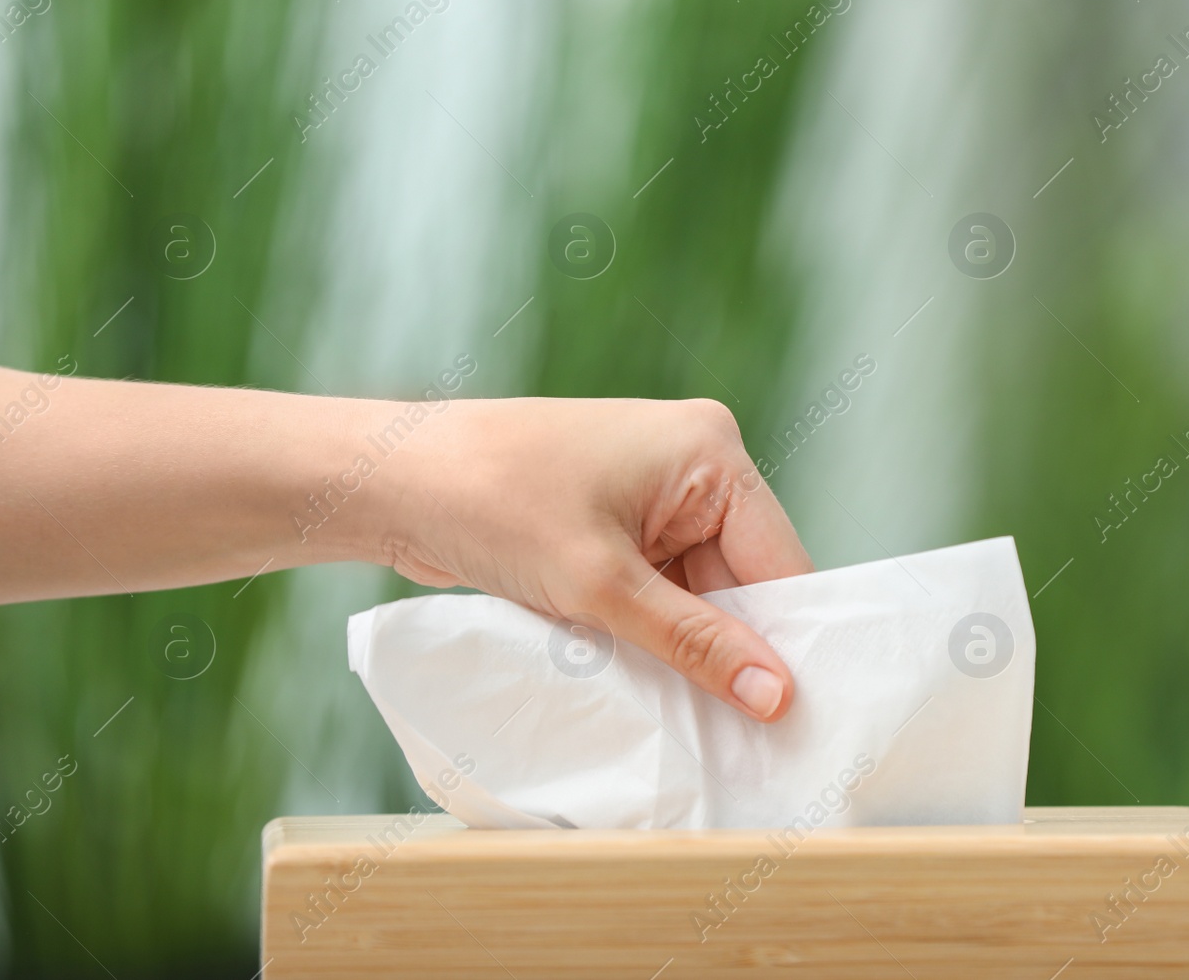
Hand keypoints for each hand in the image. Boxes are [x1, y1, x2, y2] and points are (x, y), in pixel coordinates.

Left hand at [367, 397, 812, 720]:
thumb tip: (776, 695)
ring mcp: (653, 495)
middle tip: (747, 737)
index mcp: (709, 450)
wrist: (392, 480)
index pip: (780, 559)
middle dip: (735, 650)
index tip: (796, 719)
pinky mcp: (616, 524)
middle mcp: (692, 465)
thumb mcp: (601, 584)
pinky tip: (651, 686)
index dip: (789, 640)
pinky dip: (653, 635)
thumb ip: (694, 642)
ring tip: (695, 719)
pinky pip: (660, 590)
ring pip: (700, 593)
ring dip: (689, 649)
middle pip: (743, 579)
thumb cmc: (493, 502)